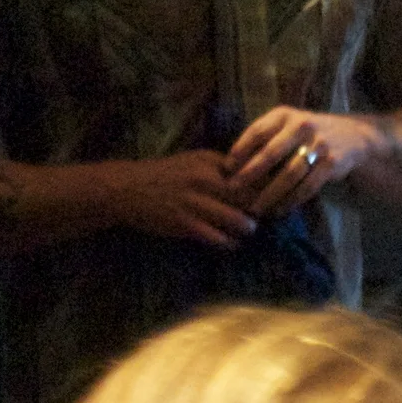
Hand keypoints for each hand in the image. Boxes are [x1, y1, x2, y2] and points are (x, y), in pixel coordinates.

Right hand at [110, 149, 258, 247]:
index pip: (251, 173)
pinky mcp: (184, 224)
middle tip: (267, 217)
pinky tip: (231, 242)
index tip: (274, 196)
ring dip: (248, 228)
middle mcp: (205, 180)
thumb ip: (221, 165)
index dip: (267, 187)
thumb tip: (254, 174)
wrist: (128, 189)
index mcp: (210, 162)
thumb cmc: (166, 174)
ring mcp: (195, 203)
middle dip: (262, 209)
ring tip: (248, 230)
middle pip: (249, 197)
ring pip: (238, 220)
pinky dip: (229, 243)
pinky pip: (217, 238)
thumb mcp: (194, 160)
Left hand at [225, 107, 369, 215]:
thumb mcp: (288, 125)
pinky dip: (291, 201)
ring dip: (270, 194)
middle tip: (233, 191)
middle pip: (271, 153)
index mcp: (285, 115)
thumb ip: (265, 137)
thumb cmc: (308, 134)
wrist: (353, 136)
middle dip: (249, 174)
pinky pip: (307, 186)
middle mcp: (302, 126)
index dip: (240, 150)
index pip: (257, 131)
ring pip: (289, 174)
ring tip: (255, 208)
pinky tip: (279, 210)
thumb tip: (230, 165)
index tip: (226, 169)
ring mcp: (319, 144)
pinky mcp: (332, 163)